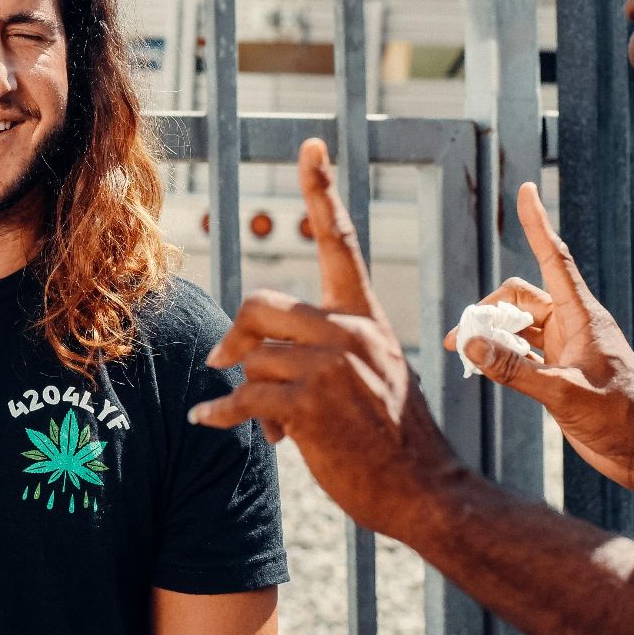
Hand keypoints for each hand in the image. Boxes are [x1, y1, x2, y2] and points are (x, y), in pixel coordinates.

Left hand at [188, 139, 467, 538]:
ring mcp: (332, 366)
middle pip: (262, 304)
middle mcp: (350, 332)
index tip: (311, 145)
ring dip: (245, 393)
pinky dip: (220, 412)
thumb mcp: (372, 377)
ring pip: (252, 358)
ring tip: (268, 423)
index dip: (322, 190)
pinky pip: (243, 396)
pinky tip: (209, 420)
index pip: (341, 241)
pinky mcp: (312, 404)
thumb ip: (324, 354)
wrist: (424, 489)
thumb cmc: (393, 439)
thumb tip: (254, 360)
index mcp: (366, 318)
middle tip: (222, 360)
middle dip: (236, 336)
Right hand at [443, 182, 633, 491]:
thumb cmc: (618, 419)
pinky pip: (524, 350)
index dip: (538, 224)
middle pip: (521, 297)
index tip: (527, 190)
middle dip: (488, 310)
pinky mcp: (563, 369)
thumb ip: (514, 370)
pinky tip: (486, 370)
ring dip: (492, 335)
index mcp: (583, 317)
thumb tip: (471, 345)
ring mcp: (568, 346)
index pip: (555, 259)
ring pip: (519, 324)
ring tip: (466, 357)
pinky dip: (503, 355)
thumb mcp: (561, 394)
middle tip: (461, 341)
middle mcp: (574, 324)